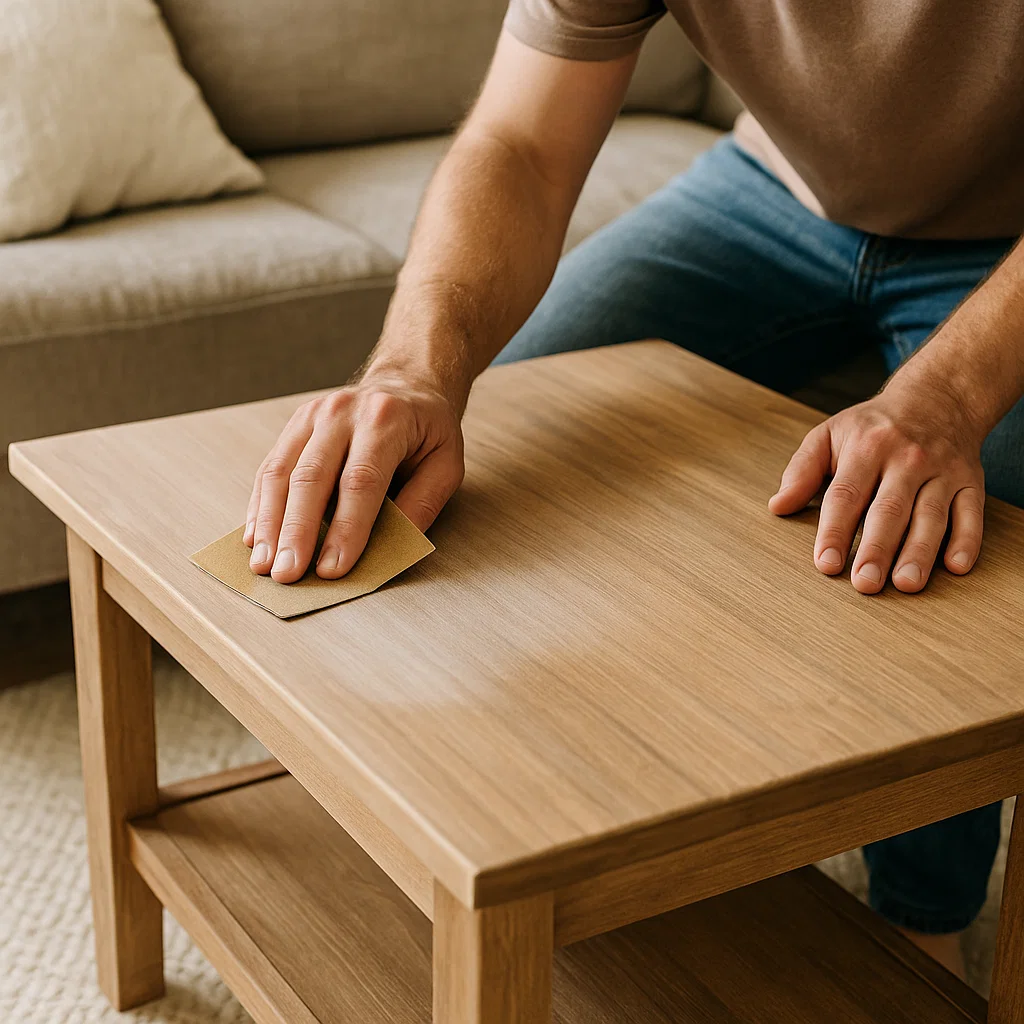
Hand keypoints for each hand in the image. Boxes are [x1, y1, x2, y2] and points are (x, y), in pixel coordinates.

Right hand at [244, 370, 464, 582]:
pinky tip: (256, 537)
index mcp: (386, 419)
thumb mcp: (447, 463)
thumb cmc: (428, 429)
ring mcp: (313, 415)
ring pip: (281, 472)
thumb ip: (423, 503)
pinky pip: (270, 467)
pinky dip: (261, 505)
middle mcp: (342, 413)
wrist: (406, 382)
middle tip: (287, 574)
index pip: (360, 481)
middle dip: (297, 531)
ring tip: (264, 563)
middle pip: (311, 477)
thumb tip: (393, 545)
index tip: (331, 569)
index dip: (345, 528)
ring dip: (270, 523)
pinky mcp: (295, 425)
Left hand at [768, 374, 985, 593]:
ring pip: (931, 515)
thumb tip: (778, 506)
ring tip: (906, 584)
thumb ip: (801, 470)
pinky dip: (967, 540)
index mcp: (866, 448)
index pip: (846, 495)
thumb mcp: (829, 434)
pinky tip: (956, 567)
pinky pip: (972, 513)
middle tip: (865, 584)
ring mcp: (942, 471)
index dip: (835, 531)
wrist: (937, 397)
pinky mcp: (971, 482)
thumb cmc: (872, 427)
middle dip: (877, 549)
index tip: (826, 564)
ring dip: (919, 551)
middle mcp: (906, 459)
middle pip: (889, 509)